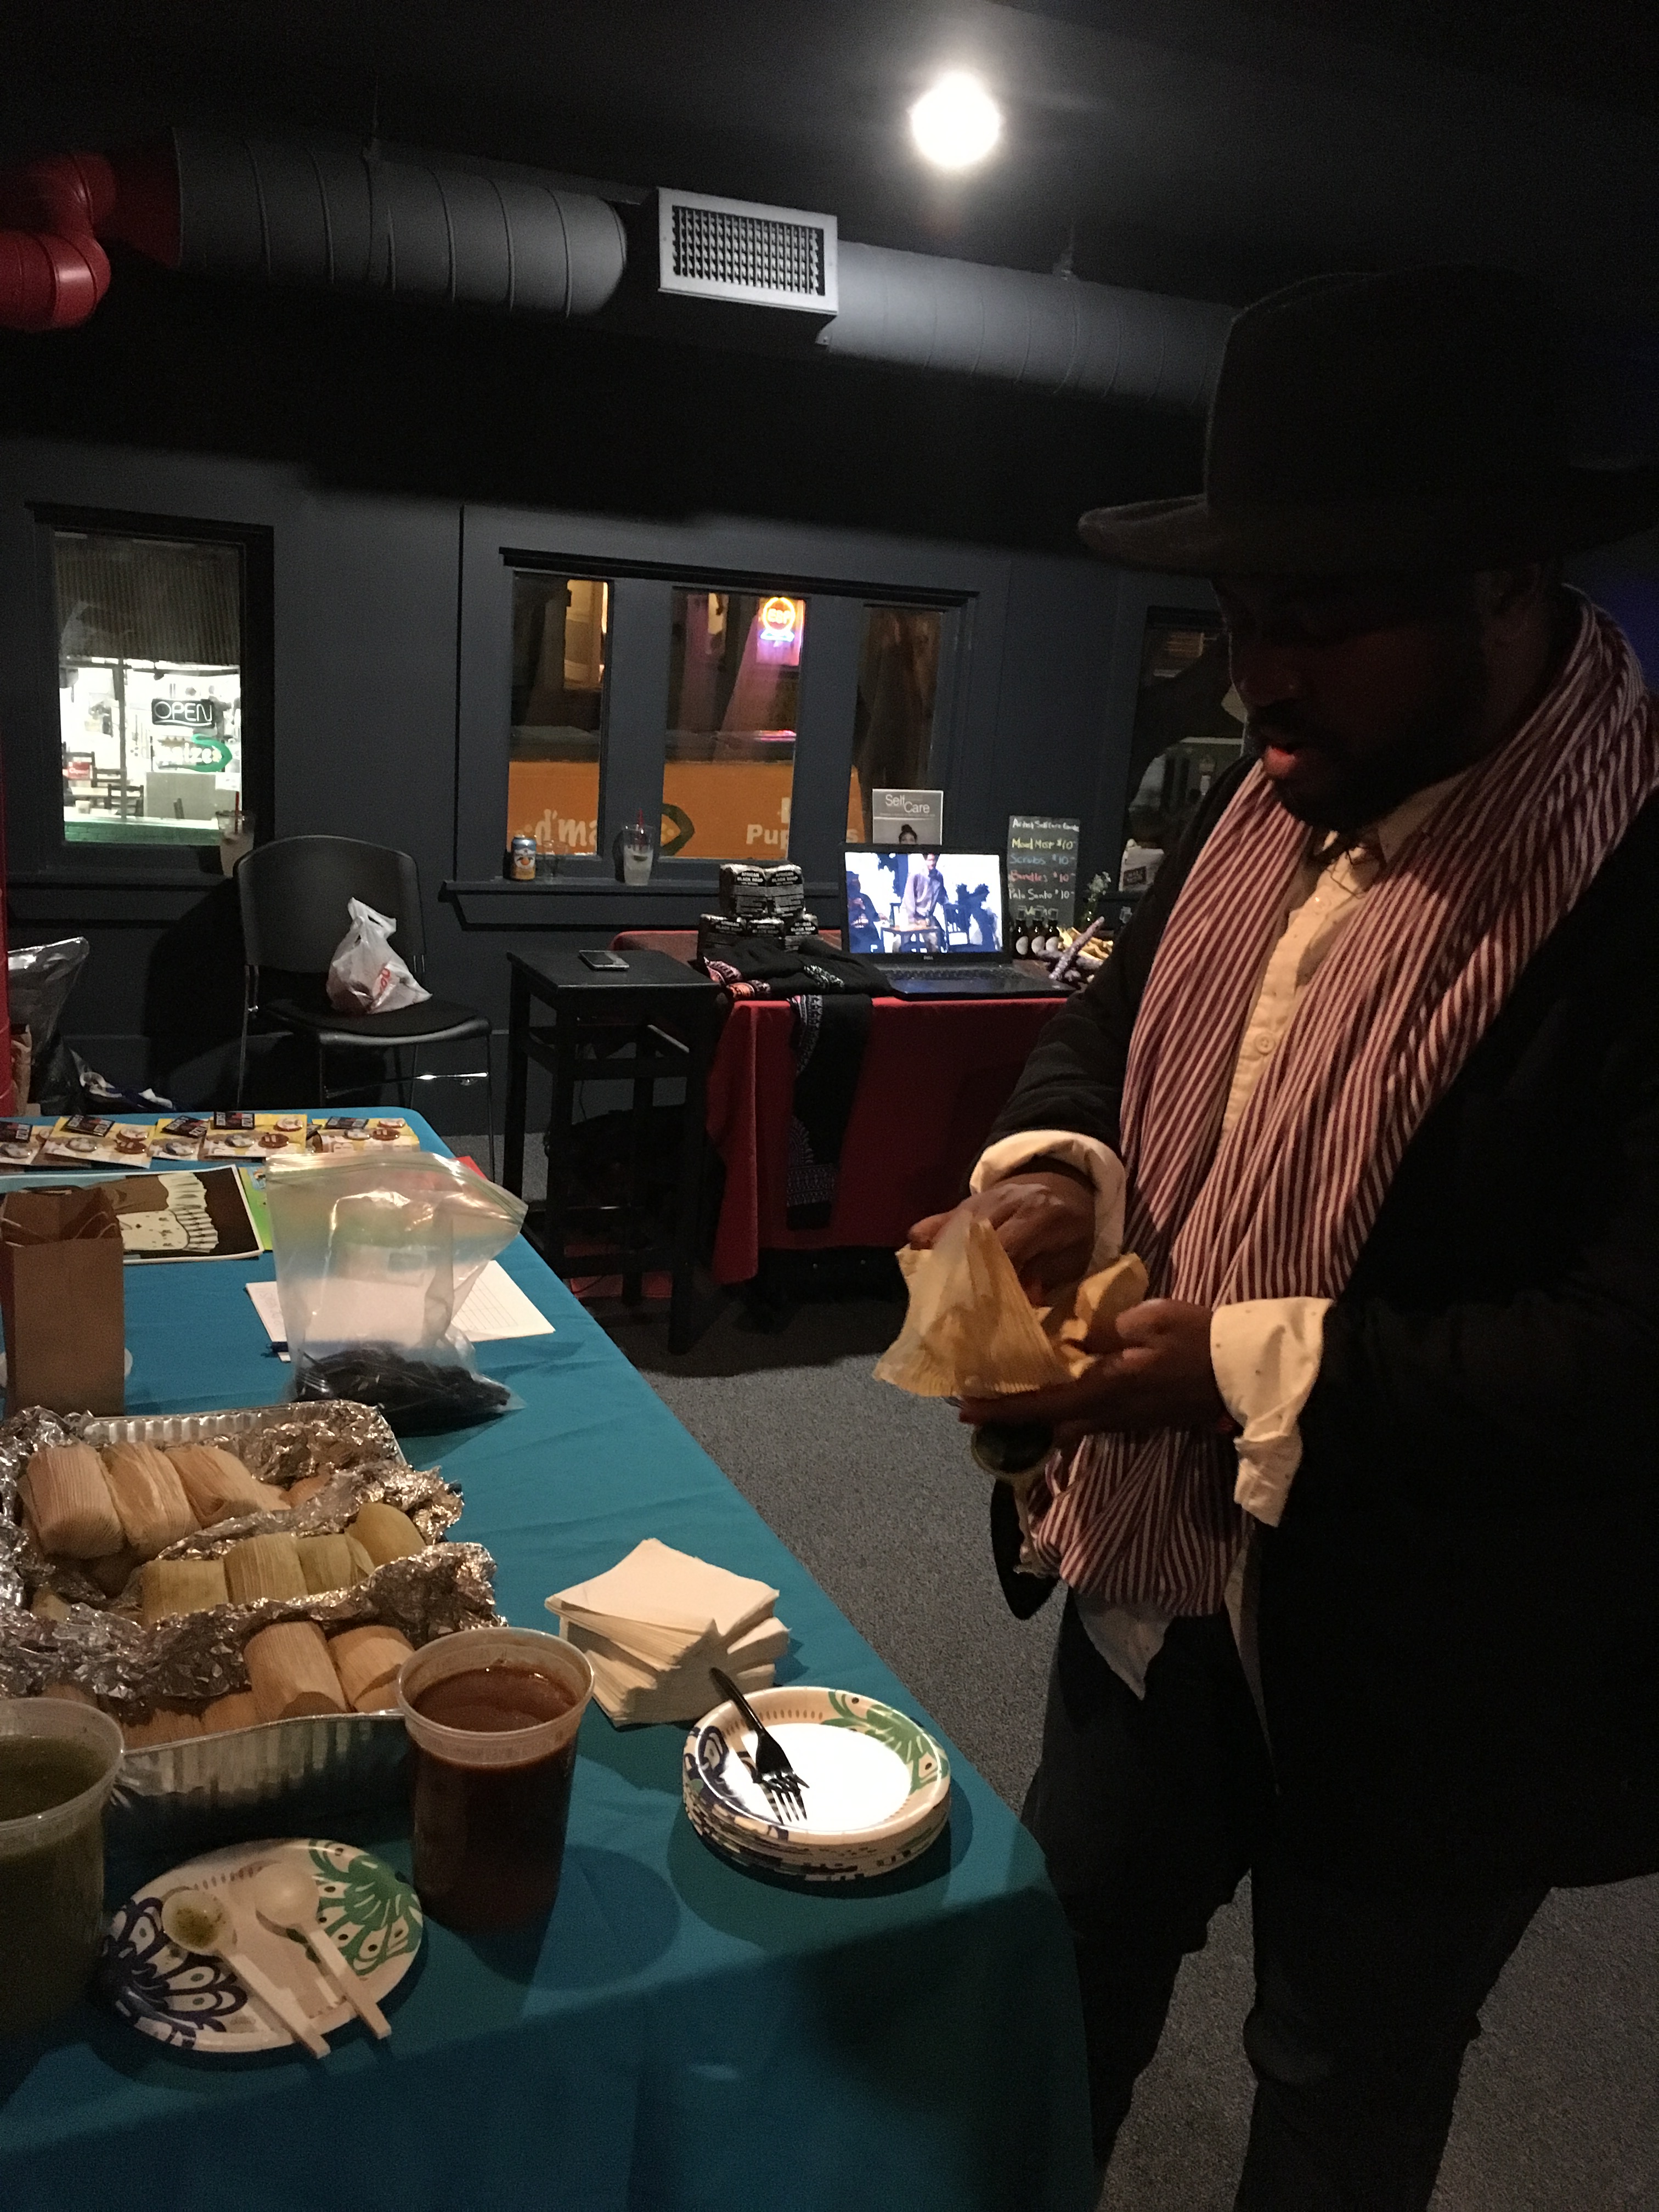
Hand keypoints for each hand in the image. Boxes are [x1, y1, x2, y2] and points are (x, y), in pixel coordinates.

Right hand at [909, 1171, 1095, 1299]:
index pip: (1009, 1247)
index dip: (996, 1277)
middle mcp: (1009, 1200)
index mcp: (1042, 1213)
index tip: (988, 1307)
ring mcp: (984, 1198)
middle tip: (960, 1305)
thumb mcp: (1074, 1255)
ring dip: (945, 1262)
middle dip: (966, 1273)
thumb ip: (1048, 1275)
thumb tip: (1025, 1299)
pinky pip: (937, 1221)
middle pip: (974, 1238)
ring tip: (942, 1292)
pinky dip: (929, 1242)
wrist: (1066, 1183)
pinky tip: (928, 1263)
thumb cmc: (1073, 1228)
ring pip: (952, 1230)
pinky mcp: (966, 1201)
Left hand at [958, 1299, 1227, 1442]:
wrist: (1243, 1372)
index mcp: (1106, 1390)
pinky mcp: (1139, 1419)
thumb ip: (1105, 1331)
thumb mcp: (1149, 1321)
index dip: (1002, 1408)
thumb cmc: (1198, 1339)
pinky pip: (1091, 1419)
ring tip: (1010, 1397)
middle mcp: (1109, 1415)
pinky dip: (1065, 1410)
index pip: (1042, 1405)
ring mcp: (1125, 1421)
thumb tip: (1072, 1340)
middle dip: (1012, 1416)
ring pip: (1069, 1424)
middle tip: (978, 1403)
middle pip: (1049, 1423)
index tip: (964, 1408)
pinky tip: (1059, 1391)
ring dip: (1038, 1415)